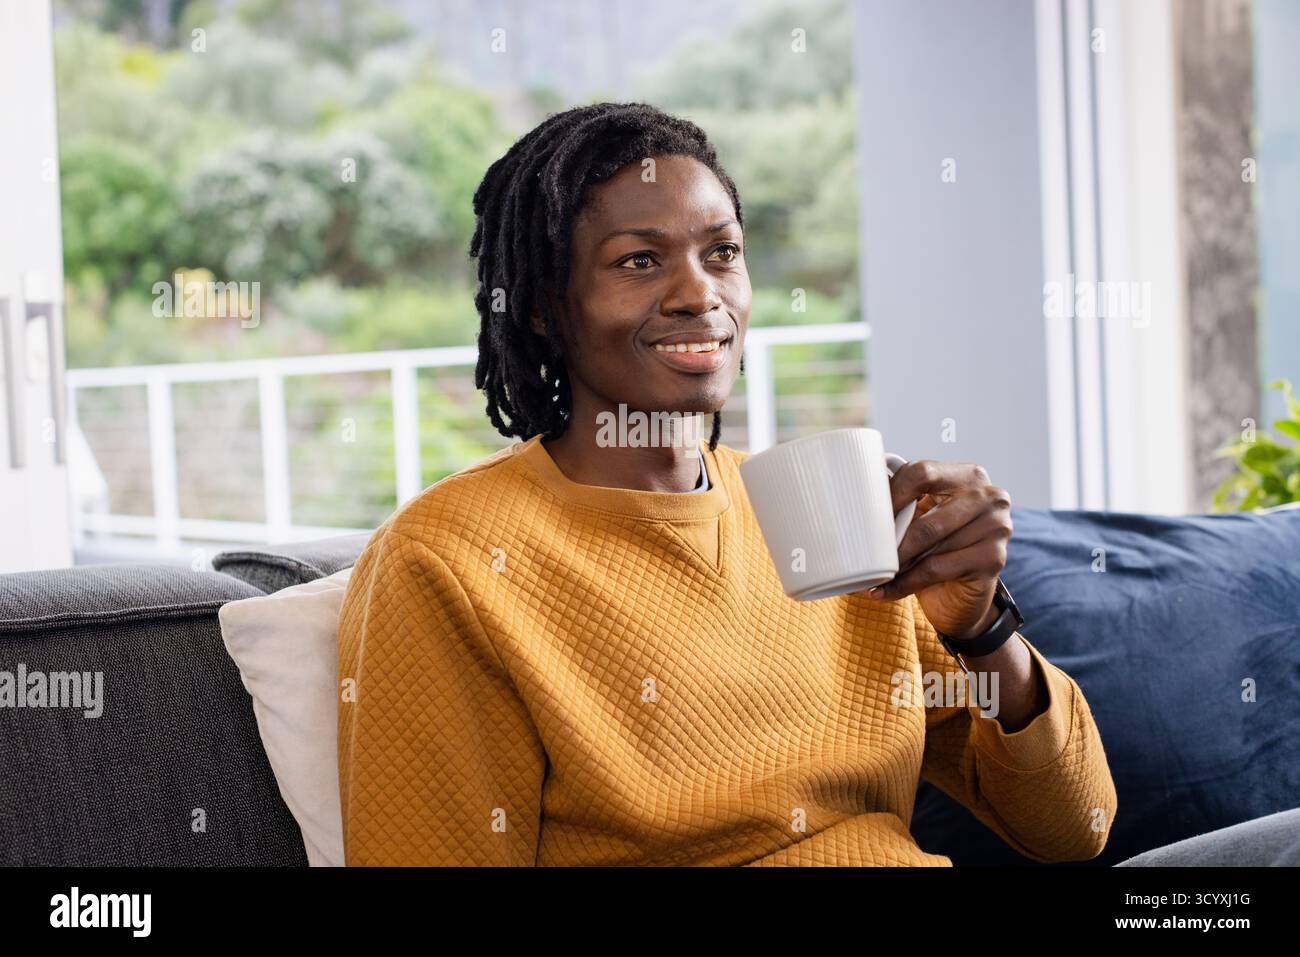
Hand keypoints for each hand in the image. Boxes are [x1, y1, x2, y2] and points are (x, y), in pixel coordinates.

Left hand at [866, 460, 1012, 639]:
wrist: (963, 594)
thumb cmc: (936, 548)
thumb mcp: (922, 517)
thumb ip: (904, 500)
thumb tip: (858, 490)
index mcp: (969, 476)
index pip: (922, 473)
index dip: (890, 494)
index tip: (866, 514)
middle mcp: (990, 496)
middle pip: (926, 518)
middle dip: (892, 540)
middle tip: (865, 553)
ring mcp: (997, 527)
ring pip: (930, 546)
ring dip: (895, 564)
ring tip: (872, 574)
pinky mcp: (994, 558)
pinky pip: (936, 569)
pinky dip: (905, 583)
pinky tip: (885, 591)